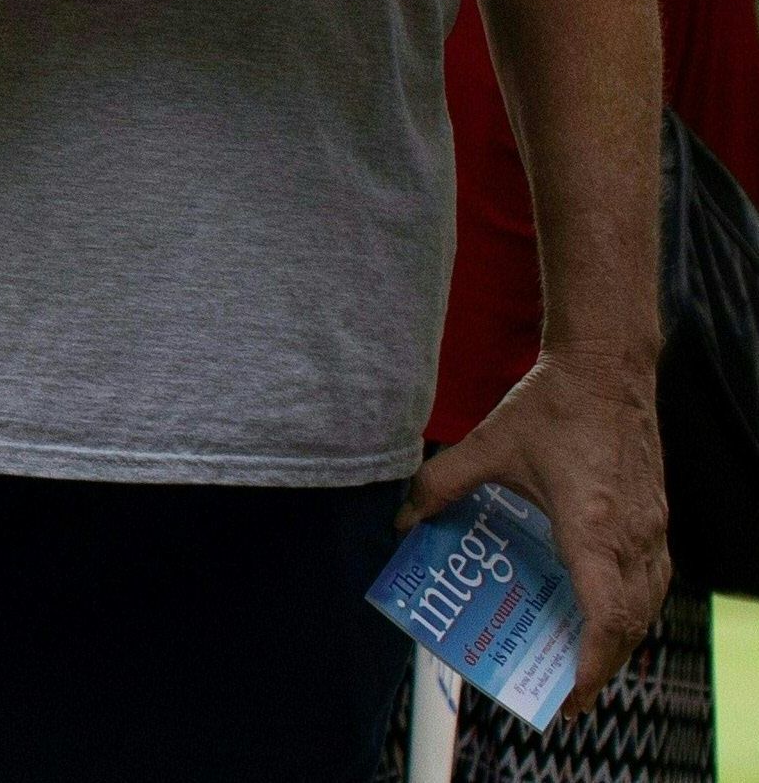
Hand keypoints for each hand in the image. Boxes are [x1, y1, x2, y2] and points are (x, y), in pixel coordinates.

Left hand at [399, 350, 668, 712]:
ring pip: (646, 604)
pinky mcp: (657, 516)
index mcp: (592, 527)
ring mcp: (652, 528)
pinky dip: (632, 607)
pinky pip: (652, 579)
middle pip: (628, 624)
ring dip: (618, 639)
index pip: (604, 617)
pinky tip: (604, 610)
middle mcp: (632, 536)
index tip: (568, 694)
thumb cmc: (550, 406)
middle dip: (599, 666)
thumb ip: (439, 485)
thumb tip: (404, 522)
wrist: (607, 368)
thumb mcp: (484, 445)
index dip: (590, 663)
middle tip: (563, 693)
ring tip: (581, 661)